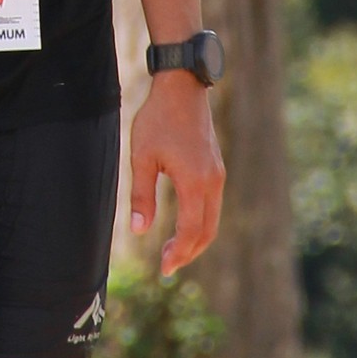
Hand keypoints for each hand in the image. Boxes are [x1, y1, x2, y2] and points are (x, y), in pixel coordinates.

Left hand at [129, 70, 224, 275]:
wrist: (182, 88)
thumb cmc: (158, 119)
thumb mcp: (142, 157)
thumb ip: (141, 195)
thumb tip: (139, 230)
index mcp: (195, 182)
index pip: (190, 231)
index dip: (177, 254)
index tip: (163, 269)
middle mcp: (212, 182)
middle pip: (207, 231)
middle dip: (188, 253)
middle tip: (167, 267)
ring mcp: (217, 175)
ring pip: (212, 220)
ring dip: (195, 240)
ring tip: (173, 251)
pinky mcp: (216, 168)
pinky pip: (212, 206)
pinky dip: (200, 223)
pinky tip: (183, 226)